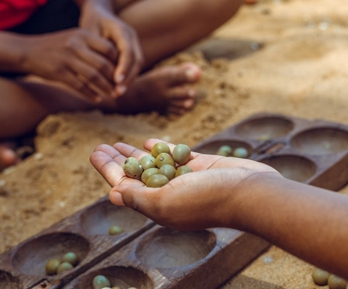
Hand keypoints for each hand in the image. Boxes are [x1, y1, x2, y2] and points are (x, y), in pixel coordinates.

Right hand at [21, 29, 118, 102]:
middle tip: (120, 88)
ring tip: (112, 95)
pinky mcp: (59, 72)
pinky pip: (80, 86)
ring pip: (93, 77)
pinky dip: (91, 94)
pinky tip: (97, 99)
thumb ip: (92, 46)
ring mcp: (67, 59)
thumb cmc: (56, 46)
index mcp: (83, 35)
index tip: (123, 73)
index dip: (119, 63)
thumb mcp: (74, 38)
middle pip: (103, 65)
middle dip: (114, 79)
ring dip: (105, 89)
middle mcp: (75, 45)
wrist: (27, 51)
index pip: (109, 49)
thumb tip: (117, 61)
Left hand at [80, 6, 143, 94]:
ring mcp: (134, 44)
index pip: (128, 51)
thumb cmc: (90, 24)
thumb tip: (94, 72)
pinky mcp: (132, 52)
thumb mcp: (89, 34)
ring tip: (117, 93)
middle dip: (129, 78)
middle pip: (137, 60)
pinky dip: (126, 78)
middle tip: (118, 92)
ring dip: (129, 80)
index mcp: (122, 30)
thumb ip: (95, 51)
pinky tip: (116, 88)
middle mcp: (131, 37)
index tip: (117, 81)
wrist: (98, 14)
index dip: (124, 67)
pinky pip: (132, 66)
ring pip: (137, 65)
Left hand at [90, 139, 280, 229]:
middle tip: (101, 145)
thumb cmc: (207, 200)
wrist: (252, 193)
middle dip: (117, 160)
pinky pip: (176, 155)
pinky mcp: (200, 166)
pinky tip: (149, 141)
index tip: (95, 152)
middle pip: (135, 174)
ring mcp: (185, 179)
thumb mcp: (165, 202)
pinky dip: (161, 148)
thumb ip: (138, 197)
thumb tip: (113, 194)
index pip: (124, 185)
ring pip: (152, 163)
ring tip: (117, 142)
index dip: (107, 169)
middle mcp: (168, 193)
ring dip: (134, 153)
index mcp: (156, 205)